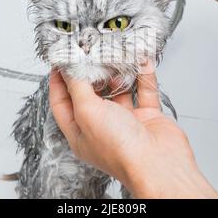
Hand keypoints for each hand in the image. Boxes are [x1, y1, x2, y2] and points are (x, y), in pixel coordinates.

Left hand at [49, 61, 217, 197]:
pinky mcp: (146, 117)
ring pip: (118, 90)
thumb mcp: (87, 112)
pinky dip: (143, 75)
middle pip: (90, 94)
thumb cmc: (121, 151)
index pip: (62, 103)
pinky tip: (141, 61)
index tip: (60, 62)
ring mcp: (125, 122)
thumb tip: (70, 69)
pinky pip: (144, 90)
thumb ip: (78, 87)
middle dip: (91, 73)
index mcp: (80, 132)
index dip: (59, 82)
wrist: (158, 164)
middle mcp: (101, 128)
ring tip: (115, 55)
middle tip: (89, 53)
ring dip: (118, 73)